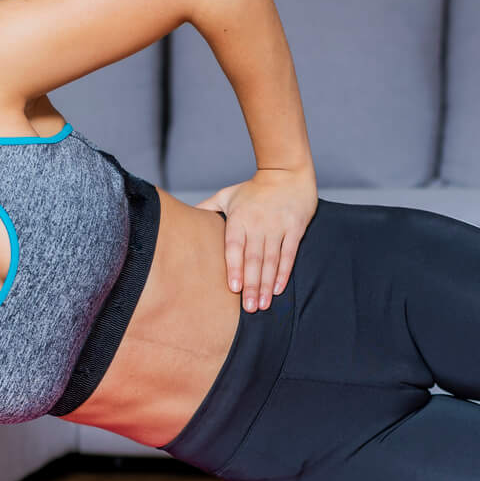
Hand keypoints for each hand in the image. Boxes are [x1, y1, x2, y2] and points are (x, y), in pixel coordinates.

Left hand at [194, 166, 316, 312]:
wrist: (286, 172)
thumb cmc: (254, 188)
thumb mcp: (227, 195)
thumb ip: (208, 208)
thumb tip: (184, 219)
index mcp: (239, 219)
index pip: (235, 247)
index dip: (234, 268)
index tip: (234, 288)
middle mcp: (258, 225)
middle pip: (254, 259)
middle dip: (252, 285)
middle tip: (249, 308)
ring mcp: (277, 227)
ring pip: (271, 261)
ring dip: (267, 284)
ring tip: (263, 305)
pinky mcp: (295, 229)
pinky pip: (289, 254)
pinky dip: (284, 273)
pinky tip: (279, 289)